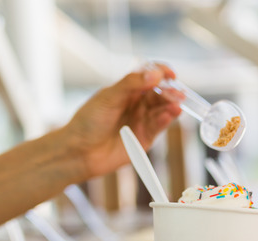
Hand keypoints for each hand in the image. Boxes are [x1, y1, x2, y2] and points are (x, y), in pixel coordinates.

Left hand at [61, 64, 182, 179]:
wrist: (80, 151)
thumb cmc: (88, 122)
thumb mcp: (108, 97)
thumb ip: (131, 84)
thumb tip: (155, 73)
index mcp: (126, 89)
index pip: (149, 75)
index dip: (161, 72)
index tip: (170, 74)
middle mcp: (137, 103)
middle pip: (160, 93)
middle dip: (170, 92)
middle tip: (178, 93)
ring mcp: (142, 120)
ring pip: (162, 109)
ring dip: (172, 106)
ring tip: (177, 105)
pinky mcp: (146, 137)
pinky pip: (159, 126)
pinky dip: (166, 119)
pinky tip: (170, 115)